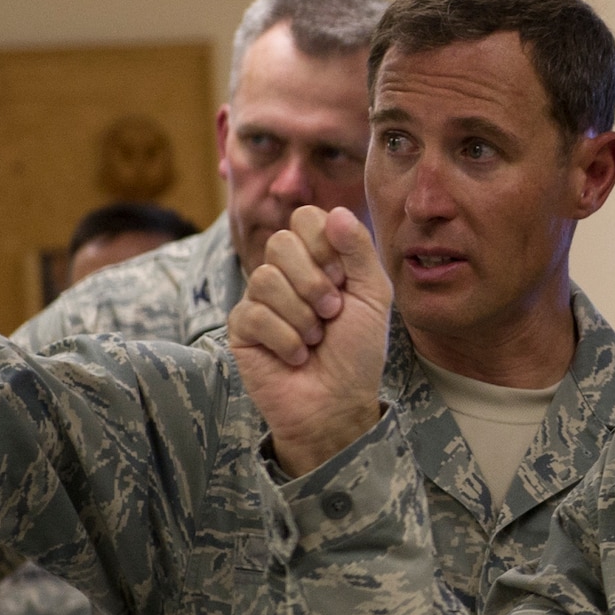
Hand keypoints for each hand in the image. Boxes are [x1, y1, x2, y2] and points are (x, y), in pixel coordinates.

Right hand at [228, 206, 389, 476]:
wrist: (338, 402)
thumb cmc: (357, 351)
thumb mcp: (373, 295)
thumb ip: (359, 250)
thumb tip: (336, 211)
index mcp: (317, 258)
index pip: (305, 218)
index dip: (324, 245)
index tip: (343, 280)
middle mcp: (285, 273)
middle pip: (280, 242)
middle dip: (314, 282)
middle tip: (331, 312)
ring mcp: (259, 299)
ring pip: (264, 278)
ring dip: (301, 315)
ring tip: (314, 339)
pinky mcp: (241, 327)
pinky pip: (253, 314)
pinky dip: (284, 339)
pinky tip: (296, 356)